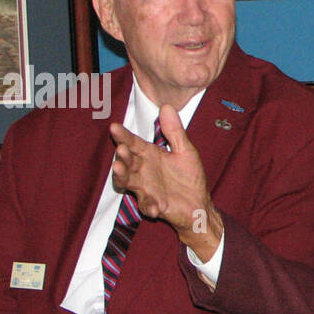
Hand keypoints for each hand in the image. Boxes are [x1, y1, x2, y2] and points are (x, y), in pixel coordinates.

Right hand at [110, 104, 223, 260]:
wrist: (198, 204)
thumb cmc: (189, 177)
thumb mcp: (185, 150)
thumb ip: (175, 131)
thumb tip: (167, 106)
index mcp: (150, 155)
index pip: (133, 143)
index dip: (124, 136)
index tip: (114, 127)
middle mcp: (144, 171)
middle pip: (127, 161)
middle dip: (122, 155)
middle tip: (121, 149)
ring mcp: (146, 188)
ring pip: (128, 181)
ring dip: (122, 176)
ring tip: (119, 169)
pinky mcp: (154, 205)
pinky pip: (148, 206)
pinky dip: (149, 206)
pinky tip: (154, 207)